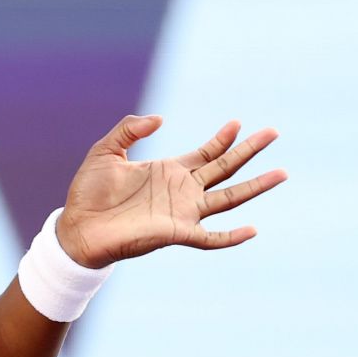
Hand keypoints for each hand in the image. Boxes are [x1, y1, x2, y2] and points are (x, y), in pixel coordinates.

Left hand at [55, 115, 289, 266]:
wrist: (76, 227)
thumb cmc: (88, 193)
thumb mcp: (105, 151)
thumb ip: (130, 129)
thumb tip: (161, 118)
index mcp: (169, 171)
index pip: (207, 153)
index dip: (223, 139)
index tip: (238, 123)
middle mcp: (182, 191)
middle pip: (226, 168)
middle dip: (250, 151)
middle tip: (274, 132)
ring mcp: (183, 213)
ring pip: (229, 198)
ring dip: (255, 187)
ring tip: (281, 173)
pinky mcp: (176, 233)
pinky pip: (210, 238)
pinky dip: (231, 237)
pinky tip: (252, 229)